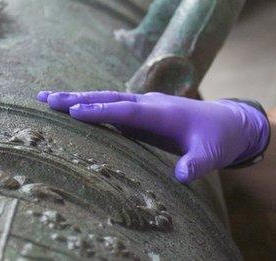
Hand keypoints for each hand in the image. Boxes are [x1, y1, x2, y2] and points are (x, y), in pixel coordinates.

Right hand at [36, 90, 269, 182]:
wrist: (230, 123)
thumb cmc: (219, 139)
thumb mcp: (212, 155)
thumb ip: (196, 164)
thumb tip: (182, 176)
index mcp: (163, 113)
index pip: (126, 110)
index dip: (101, 111)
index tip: (75, 112)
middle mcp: (150, 104)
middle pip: (109, 98)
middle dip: (78, 98)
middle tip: (46, 98)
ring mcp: (145, 106)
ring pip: (107, 99)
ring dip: (78, 99)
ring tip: (47, 98)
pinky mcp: (142, 113)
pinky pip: (112, 108)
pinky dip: (90, 106)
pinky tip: (70, 109)